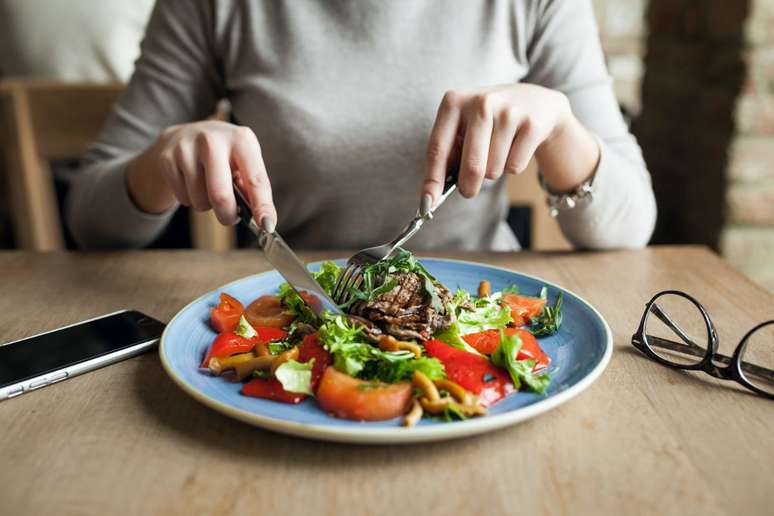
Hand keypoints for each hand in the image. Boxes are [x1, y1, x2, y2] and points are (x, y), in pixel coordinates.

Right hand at [126, 121, 275, 228]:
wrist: (184, 136)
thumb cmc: (223, 156)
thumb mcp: (243, 162)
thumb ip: (253, 188)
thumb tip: (263, 220)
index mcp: (241, 139)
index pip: (255, 179)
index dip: (262, 205)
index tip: (267, 226)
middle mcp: (213, 139)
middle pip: (220, 194)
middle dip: (227, 215)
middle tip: (229, 217)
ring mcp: (186, 148)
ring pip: (200, 201)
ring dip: (207, 206)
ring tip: (208, 189)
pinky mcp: (167, 158)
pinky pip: (183, 199)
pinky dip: (190, 200)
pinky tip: (192, 184)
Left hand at [422, 83, 596, 201]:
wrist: (535, 101)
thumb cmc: (488, 122)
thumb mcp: (463, 127)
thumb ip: (448, 155)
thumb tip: (431, 196)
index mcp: (454, 102)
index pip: (437, 149)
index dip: (432, 180)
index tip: (427, 204)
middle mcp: (481, 102)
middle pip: (471, 166)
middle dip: (468, 187)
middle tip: (468, 191)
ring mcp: (508, 112)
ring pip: (493, 170)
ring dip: (493, 171)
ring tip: (498, 150)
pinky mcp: (532, 125)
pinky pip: (514, 167)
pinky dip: (512, 166)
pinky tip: (515, 146)